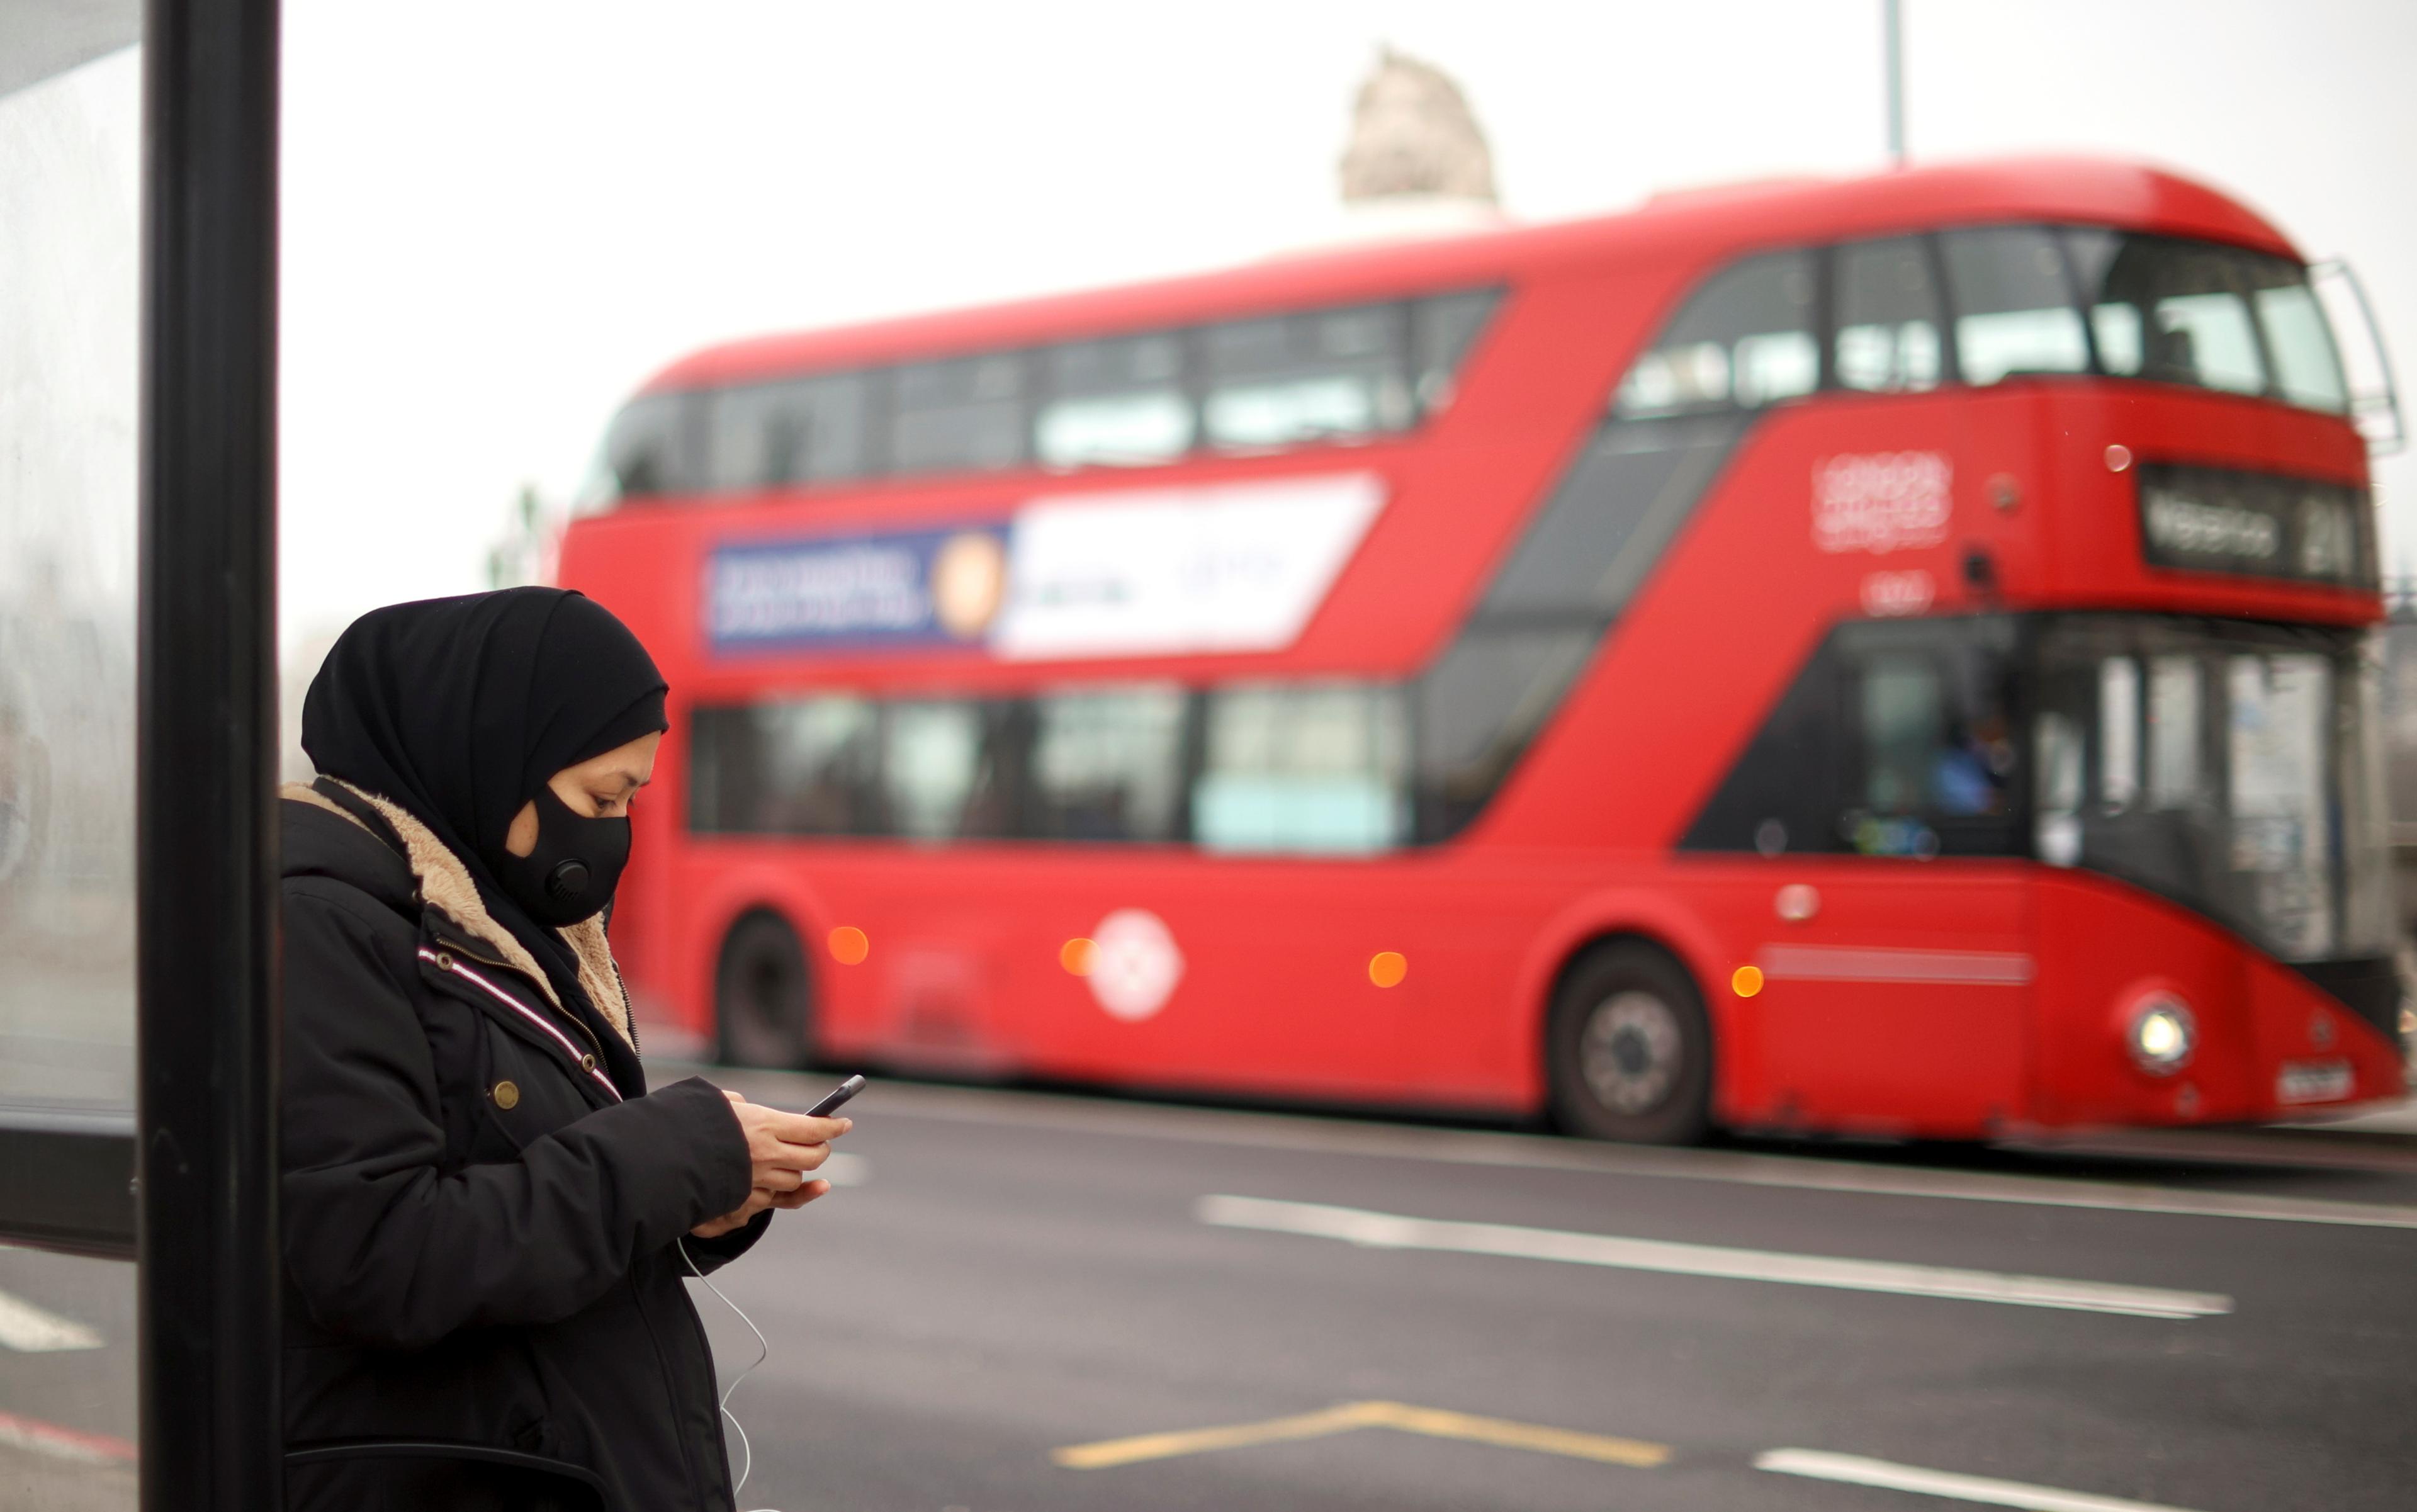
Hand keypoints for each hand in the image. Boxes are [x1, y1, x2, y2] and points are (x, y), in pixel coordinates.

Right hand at [690, 1090, 848, 1238]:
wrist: (662, 1163)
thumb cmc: (689, 1125)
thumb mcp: (718, 1103)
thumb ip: (742, 1106)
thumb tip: (750, 1109)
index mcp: (763, 1125)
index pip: (813, 1127)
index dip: (833, 1126)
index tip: (844, 1124)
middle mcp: (766, 1154)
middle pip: (813, 1157)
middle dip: (822, 1149)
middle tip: (821, 1142)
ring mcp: (758, 1180)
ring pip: (796, 1179)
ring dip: (799, 1170)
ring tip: (791, 1159)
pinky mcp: (746, 1200)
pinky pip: (778, 1199)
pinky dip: (791, 1192)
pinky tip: (809, 1186)